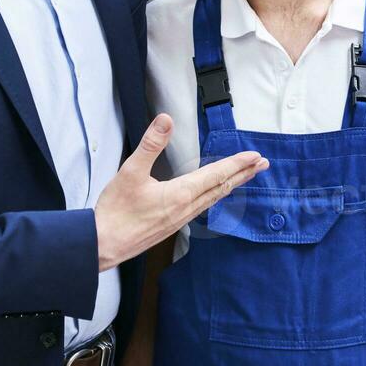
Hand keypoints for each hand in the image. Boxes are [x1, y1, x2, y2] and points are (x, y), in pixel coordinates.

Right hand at [94, 114, 265, 270]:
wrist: (103, 245)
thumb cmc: (115, 211)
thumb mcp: (130, 172)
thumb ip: (150, 144)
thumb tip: (165, 120)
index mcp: (179, 194)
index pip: (215, 175)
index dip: (236, 164)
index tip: (255, 157)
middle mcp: (185, 209)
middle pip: (221, 188)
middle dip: (243, 174)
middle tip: (263, 165)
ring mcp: (180, 220)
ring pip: (213, 199)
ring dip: (231, 185)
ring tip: (245, 177)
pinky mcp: (171, 226)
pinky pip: (202, 208)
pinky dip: (215, 197)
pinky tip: (214, 196)